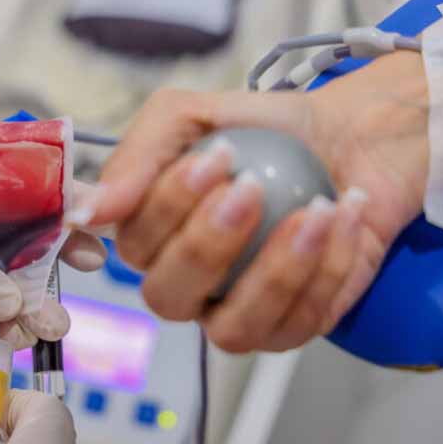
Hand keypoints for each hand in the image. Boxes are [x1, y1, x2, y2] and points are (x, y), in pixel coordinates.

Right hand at [80, 58, 431, 352]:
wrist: (352, 138)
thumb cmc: (268, 129)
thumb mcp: (196, 113)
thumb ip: (141, 150)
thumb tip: (91, 209)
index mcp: (155, 238)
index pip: (134, 247)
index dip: (167, 209)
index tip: (216, 158)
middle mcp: (190, 284)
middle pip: (168, 298)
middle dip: (207, 246)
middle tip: (252, 187)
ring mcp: (239, 311)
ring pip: (233, 330)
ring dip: (276, 272)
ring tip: (315, 211)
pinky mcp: (295, 325)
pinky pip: (300, 324)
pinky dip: (328, 269)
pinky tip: (346, 216)